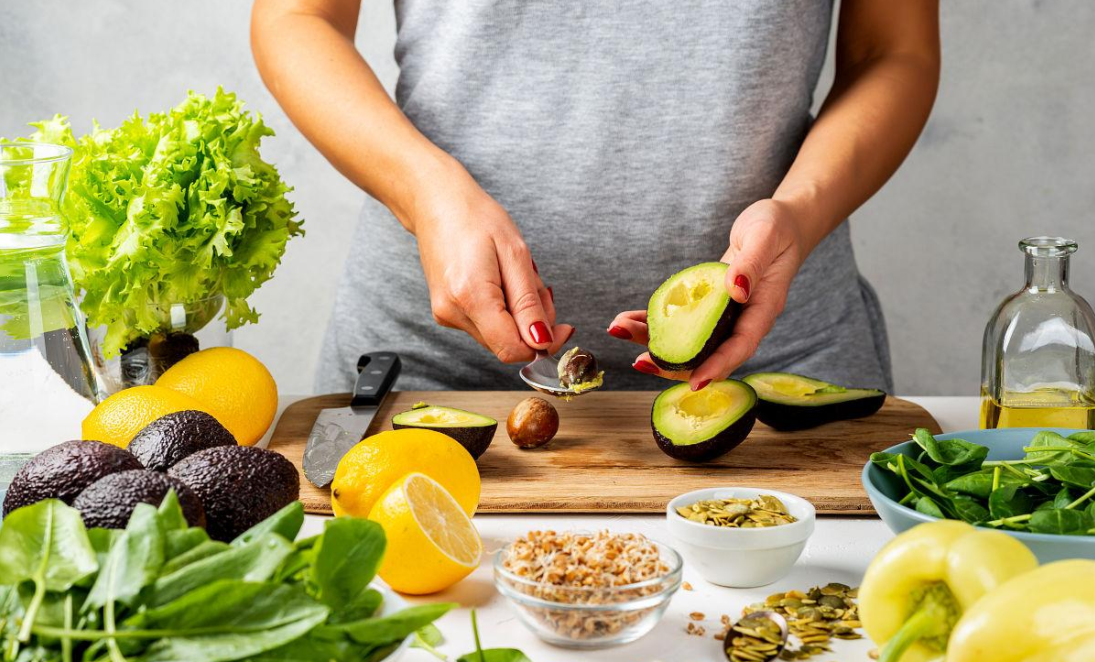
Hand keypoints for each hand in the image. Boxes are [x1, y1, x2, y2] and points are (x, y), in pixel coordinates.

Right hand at [411, 168, 572, 362]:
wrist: (436, 203)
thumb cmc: (476, 218)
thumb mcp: (515, 253)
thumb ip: (528, 303)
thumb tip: (542, 342)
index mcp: (470, 297)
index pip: (512, 348)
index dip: (544, 344)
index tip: (563, 327)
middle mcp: (452, 312)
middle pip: (507, 344)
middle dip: (534, 325)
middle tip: (540, 288)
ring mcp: (446, 314)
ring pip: (498, 335)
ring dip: (519, 316)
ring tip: (517, 277)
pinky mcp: (446, 312)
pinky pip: (486, 324)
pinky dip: (503, 310)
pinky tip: (502, 282)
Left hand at [608, 199, 803, 388]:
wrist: (778, 226)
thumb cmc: (777, 228)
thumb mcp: (765, 237)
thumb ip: (751, 264)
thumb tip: (736, 291)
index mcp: (762, 309)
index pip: (741, 346)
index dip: (719, 366)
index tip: (696, 382)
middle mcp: (742, 319)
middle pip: (708, 353)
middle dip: (673, 362)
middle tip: (640, 362)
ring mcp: (724, 316)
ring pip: (689, 340)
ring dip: (654, 340)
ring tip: (620, 330)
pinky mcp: (708, 306)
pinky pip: (681, 320)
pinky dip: (654, 321)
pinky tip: (628, 320)